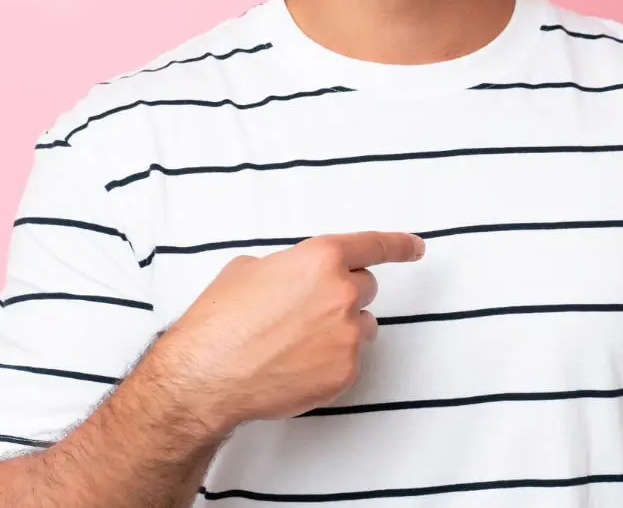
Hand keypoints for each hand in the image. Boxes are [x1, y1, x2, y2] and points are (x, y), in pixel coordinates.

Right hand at [158, 231, 425, 433]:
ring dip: (340, 329)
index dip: (399, 245)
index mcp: (321, 259)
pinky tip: (294, 366)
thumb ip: (290, 267)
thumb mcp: (249, 270)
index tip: (416, 248)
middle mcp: (342, 293)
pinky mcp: (345, 372)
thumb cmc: (220, 321)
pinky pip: (349, 360)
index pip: (373, 246)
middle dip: (342, 295)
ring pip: (361, 326)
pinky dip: (329, 362)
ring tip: (296, 343)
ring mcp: (347, 336)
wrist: (206, 376)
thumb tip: (298, 278)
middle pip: (365, 289)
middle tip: (306, 312)